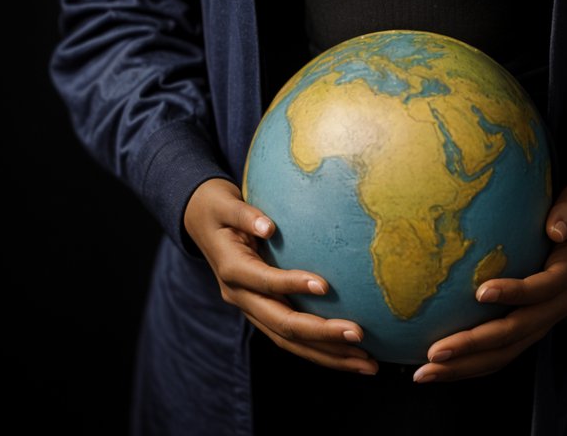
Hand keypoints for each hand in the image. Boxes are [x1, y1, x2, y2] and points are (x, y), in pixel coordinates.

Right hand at [184, 177, 378, 374]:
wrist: (201, 223)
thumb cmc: (218, 208)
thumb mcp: (225, 204)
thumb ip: (245, 215)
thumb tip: (269, 225)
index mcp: (232, 270)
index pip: (265, 283)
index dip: (292, 285)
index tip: (325, 286)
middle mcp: (240, 297)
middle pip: (281, 325)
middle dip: (321, 334)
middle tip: (359, 334)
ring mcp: (251, 310)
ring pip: (289, 341)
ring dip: (328, 355)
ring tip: (366, 363)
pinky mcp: (262, 313)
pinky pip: (292, 338)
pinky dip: (320, 350)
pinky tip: (350, 356)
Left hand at [412, 180, 566, 383]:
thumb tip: (555, 229)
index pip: (542, 290)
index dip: (515, 293)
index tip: (480, 292)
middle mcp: (556, 307)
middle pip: (516, 334)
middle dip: (475, 346)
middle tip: (435, 352)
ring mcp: (542, 321)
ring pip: (505, 352)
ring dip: (466, 365)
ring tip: (427, 371)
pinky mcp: (529, 327)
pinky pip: (500, 351)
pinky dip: (471, 362)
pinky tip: (441, 365)